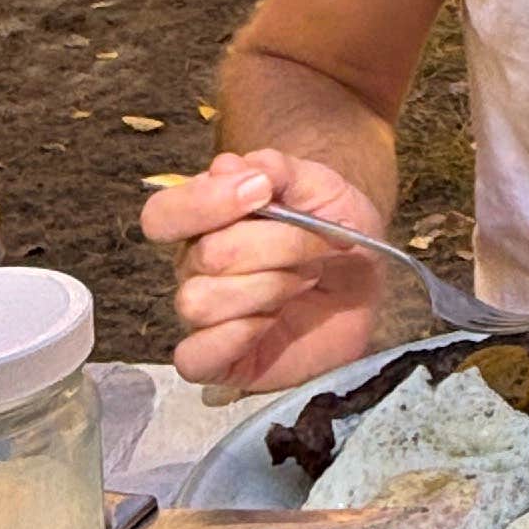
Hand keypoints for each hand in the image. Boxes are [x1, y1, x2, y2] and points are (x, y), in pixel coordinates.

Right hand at [140, 144, 389, 395]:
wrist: (366, 281)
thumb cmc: (334, 230)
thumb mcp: (321, 185)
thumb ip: (278, 169)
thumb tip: (229, 166)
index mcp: (204, 222)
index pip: (162, 214)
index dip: (205, 201)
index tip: (263, 191)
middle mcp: (193, 268)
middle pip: (207, 255)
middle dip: (279, 246)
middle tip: (321, 245)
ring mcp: (204, 317)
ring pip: (201, 302)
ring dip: (269, 288)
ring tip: (304, 281)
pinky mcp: (218, 362)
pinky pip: (194, 358)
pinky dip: (235, 337)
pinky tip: (272, 321)